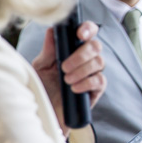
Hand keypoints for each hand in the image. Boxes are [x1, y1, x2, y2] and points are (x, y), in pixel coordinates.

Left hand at [31, 21, 105, 135]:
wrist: (44, 113)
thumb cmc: (43, 88)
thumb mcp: (41, 67)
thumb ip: (49, 50)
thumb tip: (51, 29)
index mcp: (73, 49)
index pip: (88, 32)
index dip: (88, 29)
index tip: (80, 35)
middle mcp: (86, 59)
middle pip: (96, 46)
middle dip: (81, 54)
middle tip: (64, 66)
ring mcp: (93, 73)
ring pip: (99, 62)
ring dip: (82, 70)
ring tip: (66, 80)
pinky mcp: (97, 89)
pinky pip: (100, 80)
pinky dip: (87, 82)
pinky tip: (74, 88)